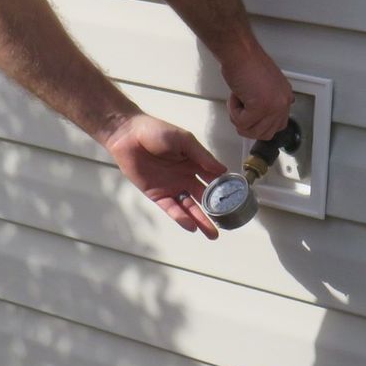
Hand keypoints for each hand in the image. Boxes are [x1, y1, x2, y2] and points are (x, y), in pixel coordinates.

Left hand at [101, 113, 228, 237]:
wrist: (128, 135)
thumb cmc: (156, 131)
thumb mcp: (183, 140)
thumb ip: (202, 156)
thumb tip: (223, 170)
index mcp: (194, 163)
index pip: (213, 179)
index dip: (224, 190)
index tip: (237, 202)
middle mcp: (185, 177)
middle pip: (203, 197)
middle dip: (215, 211)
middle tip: (228, 224)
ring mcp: (172, 187)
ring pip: (189, 207)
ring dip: (201, 220)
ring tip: (213, 234)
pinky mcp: (157, 194)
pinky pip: (171, 208)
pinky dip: (181, 217)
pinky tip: (192, 226)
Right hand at [221, 44, 293, 140]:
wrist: (239, 52)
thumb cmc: (246, 62)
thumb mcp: (265, 84)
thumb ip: (268, 100)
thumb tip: (261, 117)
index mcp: (285, 97)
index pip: (278, 126)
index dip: (260, 125)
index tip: (250, 118)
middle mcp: (282, 103)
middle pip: (265, 133)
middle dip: (248, 125)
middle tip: (241, 109)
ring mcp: (273, 106)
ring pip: (252, 131)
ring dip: (239, 119)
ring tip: (238, 100)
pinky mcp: (260, 108)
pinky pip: (242, 123)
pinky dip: (233, 112)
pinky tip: (236, 96)